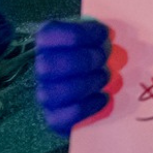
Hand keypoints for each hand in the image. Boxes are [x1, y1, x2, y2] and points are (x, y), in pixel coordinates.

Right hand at [36, 19, 119, 135]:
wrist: (93, 87)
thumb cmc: (97, 54)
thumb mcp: (98, 37)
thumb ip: (100, 35)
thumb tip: (110, 35)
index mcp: (48, 41)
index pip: (48, 35)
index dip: (80, 34)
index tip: (105, 35)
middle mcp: (42, 68)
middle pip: (48, 66)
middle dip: (82, 61)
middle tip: (104, 60)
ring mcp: (46, 94)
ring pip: (54, 93)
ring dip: (86, 84)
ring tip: (105, 78)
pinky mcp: (55, 118)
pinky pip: (62, 118)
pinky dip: (87, 107)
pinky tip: (104, 97)